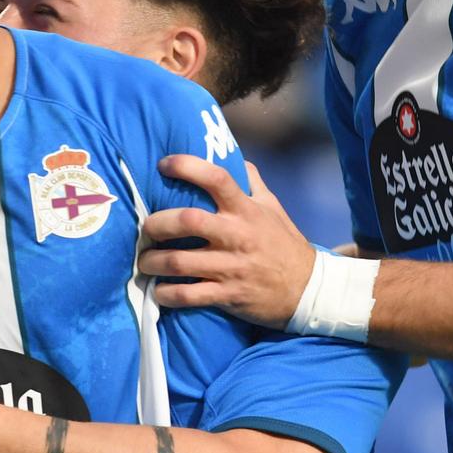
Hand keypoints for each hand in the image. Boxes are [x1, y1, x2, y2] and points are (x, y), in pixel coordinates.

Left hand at [137, 157, 315, 327]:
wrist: (307, 289)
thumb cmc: (284, 243)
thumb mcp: (273, 207)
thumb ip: (252, 182)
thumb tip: (235, 156)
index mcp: (246, 210)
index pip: (216, 178)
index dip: (187, 167)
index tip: (163, 164)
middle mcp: (236, 235)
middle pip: (186, 220)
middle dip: (156, 224)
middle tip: (146, 229)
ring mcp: (230, 267)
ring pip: (178, 262)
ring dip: (153, 262)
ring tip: (145, 262)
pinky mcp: (227, 295)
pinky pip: (187, 295)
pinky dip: (166, 294)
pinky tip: (159, 291)